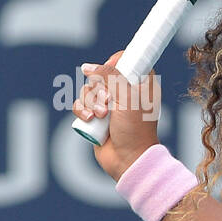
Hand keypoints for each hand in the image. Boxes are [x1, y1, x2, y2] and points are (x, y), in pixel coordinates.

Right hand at [74, 51, 161, 180]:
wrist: (128, 159)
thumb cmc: (135, 129)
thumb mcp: (127, 96)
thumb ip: (110, 75)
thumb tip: (87, 68)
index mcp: (141, 85)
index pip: (127, 60)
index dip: (116, 62)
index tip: (112, 71)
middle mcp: (125, 92)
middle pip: (101, 74)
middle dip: (99, 88)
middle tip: (108, 102)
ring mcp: (109, 105)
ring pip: (87, 89)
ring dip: (90, 102)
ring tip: (101, 116)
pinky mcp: (96, 116)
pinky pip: (80, 104)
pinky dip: (82, 111)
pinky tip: (90, 121)